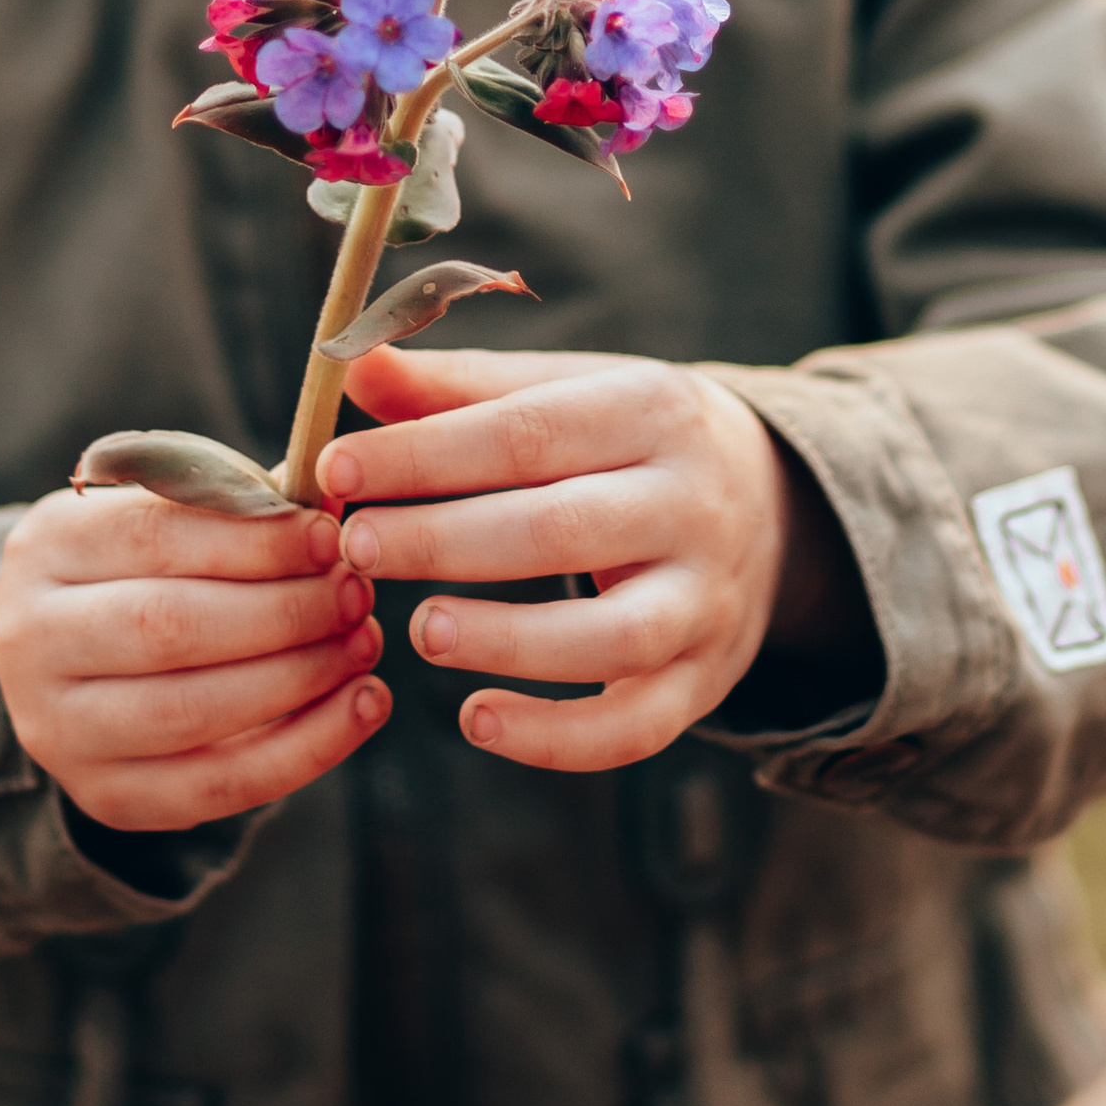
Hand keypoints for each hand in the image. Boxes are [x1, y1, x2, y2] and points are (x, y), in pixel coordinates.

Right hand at [0, 486, 389, 830]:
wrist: (70, 664)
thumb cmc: (141, 568)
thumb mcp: (171, 515)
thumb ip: (242, 505)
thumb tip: (333, 499)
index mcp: (47, 546)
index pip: (154, 535)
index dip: (253, 539)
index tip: (329, 538)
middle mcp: (32, 639)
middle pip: (167, 625)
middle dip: (281, 611)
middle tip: (354, 594)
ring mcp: (59, 728)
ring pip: (191, 711)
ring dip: (299, 677)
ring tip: (362, 644)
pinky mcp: (105, 795)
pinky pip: (216, 786)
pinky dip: (305, 749)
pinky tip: (362, 706)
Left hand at [316, 345, 796, 771]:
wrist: (770, 501)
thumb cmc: (623, 439)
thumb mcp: (564, 390)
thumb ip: (457, 387)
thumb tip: (351, 368)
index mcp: (650, 409)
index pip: (527, 431)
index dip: (424, 453)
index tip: (334, 469)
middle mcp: (692, 503)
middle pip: (564, 527)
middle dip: (447, 540)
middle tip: (355, 549)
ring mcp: (707, 599)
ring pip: (614, 637)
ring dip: (509, 640)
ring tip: (419, 632)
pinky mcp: (705, 679)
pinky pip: (636, 726)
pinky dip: (558, 738)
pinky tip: (477, 721)